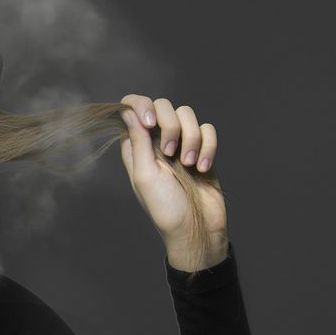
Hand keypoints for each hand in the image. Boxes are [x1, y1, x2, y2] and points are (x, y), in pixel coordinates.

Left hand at [119, 94, 227, 267]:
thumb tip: (127, 110)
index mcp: (136, 147)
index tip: (151, 122)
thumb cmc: (166, 208)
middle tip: (170, 151)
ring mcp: (181, 144)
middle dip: (171, 125)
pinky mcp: (203, 149)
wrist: (197, 228)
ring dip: (192, 138)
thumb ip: (137, 141)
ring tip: (189, 165)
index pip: (132, 108)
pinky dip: (208, 146)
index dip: (140, 105)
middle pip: (163, 106)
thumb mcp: (145, 176)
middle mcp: (156, 142)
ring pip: (188, 115)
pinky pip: (208, 130)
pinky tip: (203, 168)